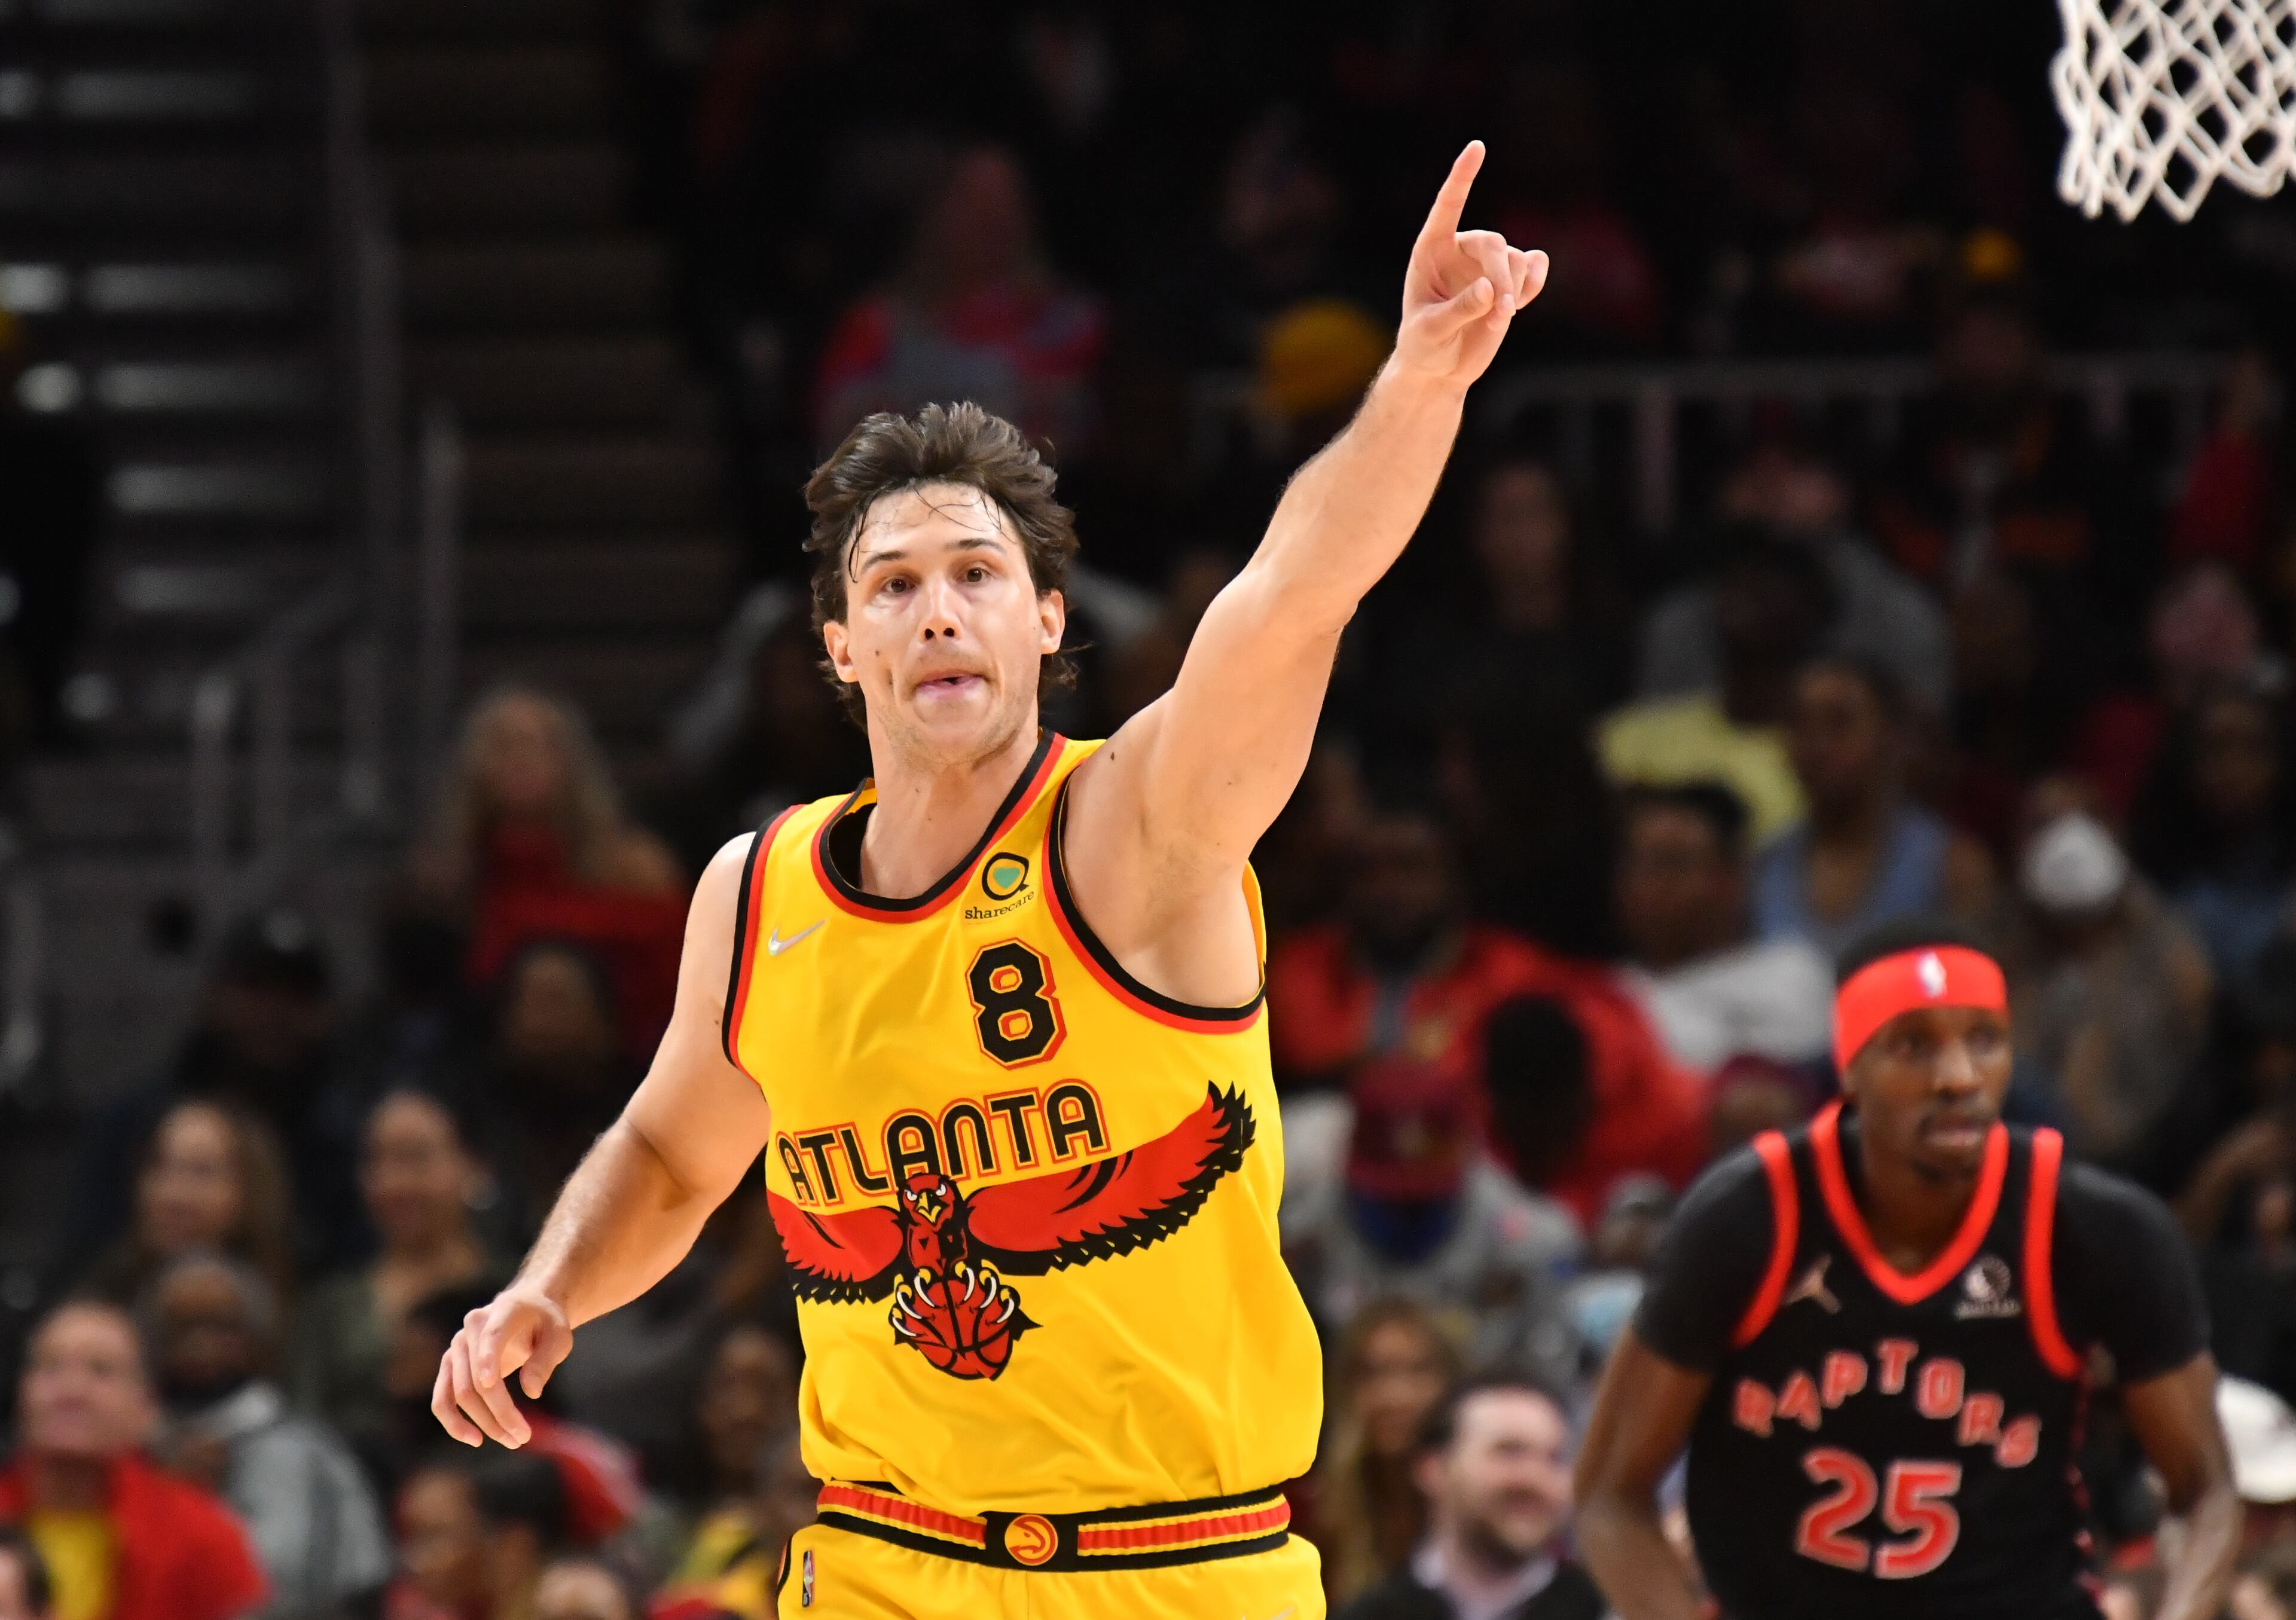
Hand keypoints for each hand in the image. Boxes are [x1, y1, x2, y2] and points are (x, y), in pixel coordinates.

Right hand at [431, 1285, 571, 1447]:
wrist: (527, 1310)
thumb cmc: (546, 1323)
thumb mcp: (559, 1336)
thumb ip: (546, 1360)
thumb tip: (531, 1393)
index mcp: (501, 1312)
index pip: (491, 1337)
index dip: (488, 1359)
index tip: (490, 1383)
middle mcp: (470, 1329)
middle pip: (477, 1379)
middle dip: (500, 1413)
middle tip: (525, 1437)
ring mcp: (456, 1348)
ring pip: (459, 1394)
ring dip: (482, 1422)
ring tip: (511, 1441)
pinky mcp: (450, 1367)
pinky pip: (442, 1399)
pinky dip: (453, 1421)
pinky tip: (476, 1438)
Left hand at [1393, 141, 1547, 392]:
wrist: (1439, 367)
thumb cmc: (1423, 346)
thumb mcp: (1430, 332)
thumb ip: (1458, 310)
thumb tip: (1491, 289)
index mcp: (1430, 250)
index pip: (1447, 205)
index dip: (1462, 177)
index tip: (1477, 147)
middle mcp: (1460, 249)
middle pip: (1494, 245)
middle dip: (1502, 278)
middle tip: (1502, 312)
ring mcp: (1487, 263)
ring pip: (1516, 259)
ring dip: (1516, 290)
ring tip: (1498, 320)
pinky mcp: (1510, 280)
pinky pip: (1535, 268)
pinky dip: (1533, 285)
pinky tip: (1519, 305)